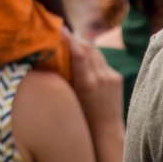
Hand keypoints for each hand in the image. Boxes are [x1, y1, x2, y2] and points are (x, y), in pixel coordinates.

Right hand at [66, 32, 124, 161]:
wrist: (106, 133)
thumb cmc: (80, 119)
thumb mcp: (69, 98)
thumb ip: (63, 78)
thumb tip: (46, 59)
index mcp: (87, 83)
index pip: (79, 52)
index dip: (68, 37)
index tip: (58, 28)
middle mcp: (101, 77)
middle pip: (87, 47)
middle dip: (74, 38)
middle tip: (61, 31)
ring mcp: (111, 77)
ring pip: (95, 51)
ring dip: (83, 45)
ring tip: (70, 41)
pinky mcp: (117, 78)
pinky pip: (101, 61)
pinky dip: (91, 57)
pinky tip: (83, 58)